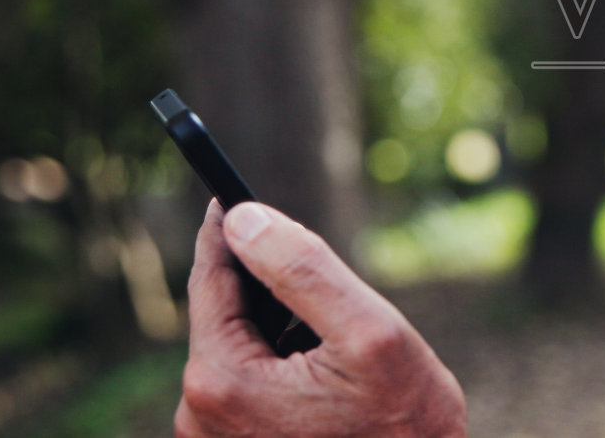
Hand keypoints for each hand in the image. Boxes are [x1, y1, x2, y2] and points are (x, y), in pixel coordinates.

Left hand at [175, 201, 466, 436]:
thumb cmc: (404, 430)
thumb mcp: (369, 332)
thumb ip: (304, 268)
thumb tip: (243, 218)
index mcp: (223, 378)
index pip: (212, 279)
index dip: (226, 229)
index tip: (227, 191)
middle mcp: (200, 413)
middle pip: (226, 314)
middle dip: (270, 289)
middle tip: (323, 287)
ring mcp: (215, 437)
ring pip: (240, 348)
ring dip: (280, 331)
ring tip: (339, 351)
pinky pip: (249, 382)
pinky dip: (282, 363)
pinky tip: (329, 381)